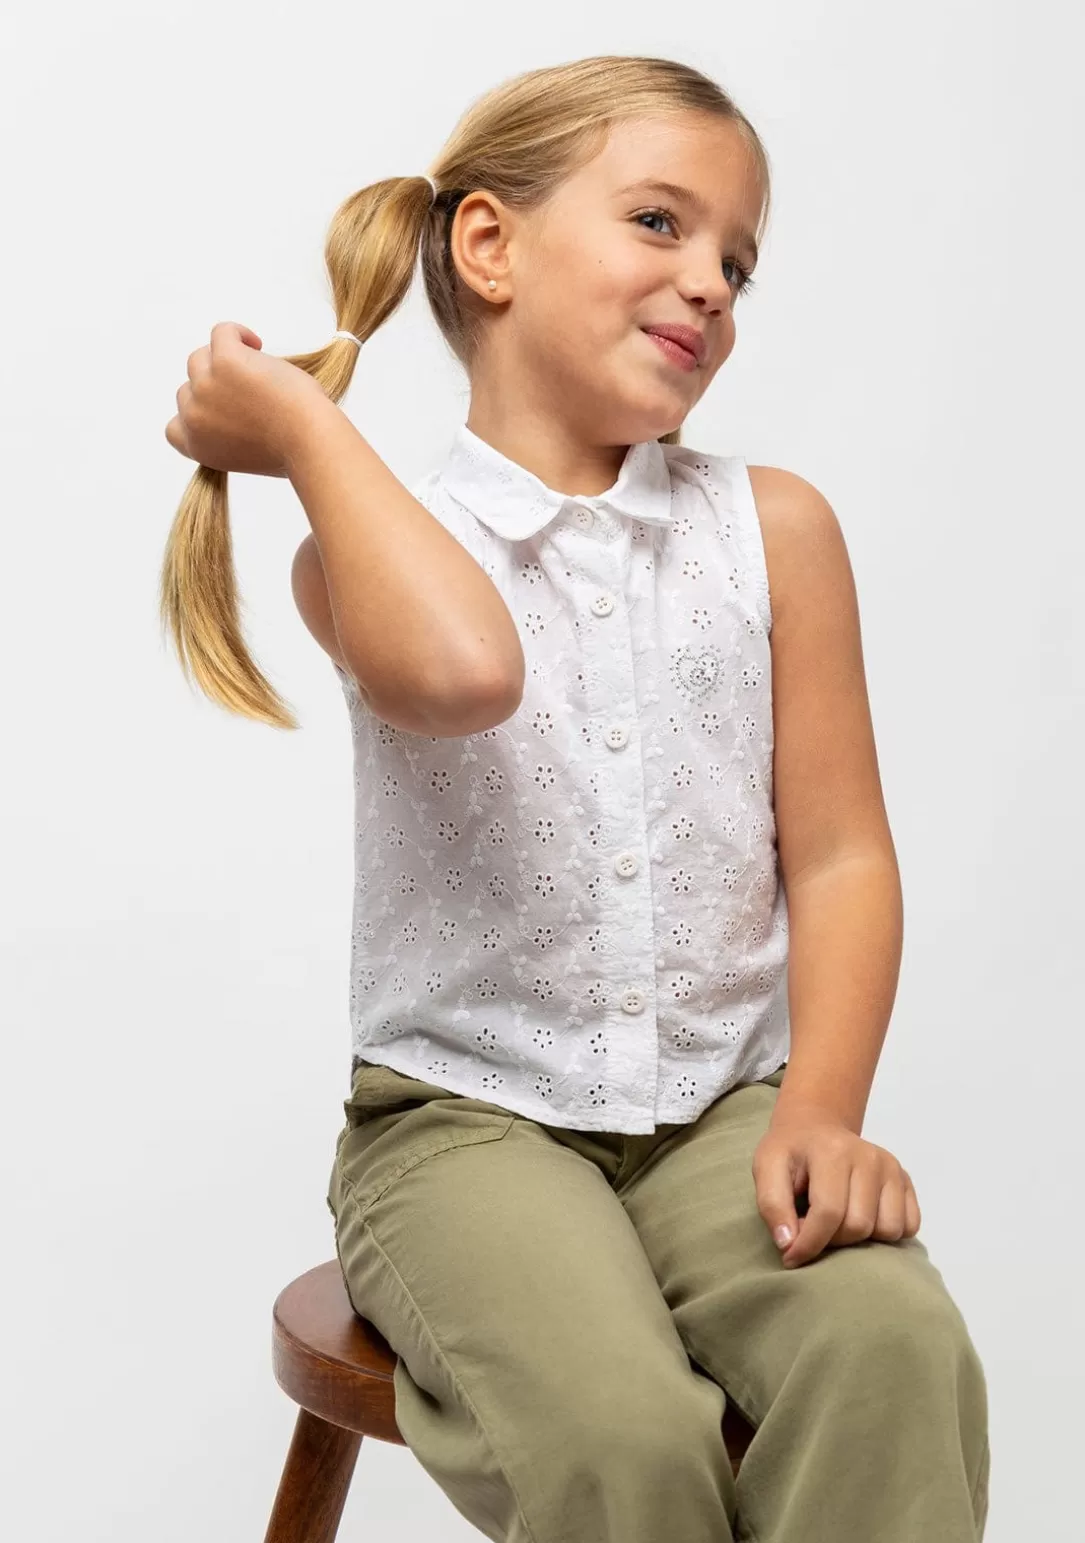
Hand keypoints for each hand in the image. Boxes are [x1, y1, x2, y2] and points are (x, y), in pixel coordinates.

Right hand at [165, 320, 326, 476]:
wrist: (308, 440)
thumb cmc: (293, 449)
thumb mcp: (247, 452)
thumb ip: (227, 434)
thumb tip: (233, 399)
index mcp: (198, 446)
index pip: (175, 427)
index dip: (196, 414)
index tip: (222, 409)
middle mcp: (194, 417)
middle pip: (190, 387)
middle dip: (217, 386)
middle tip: (251, 389)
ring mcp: (206, 386)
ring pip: (201, 358)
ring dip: (224, 359)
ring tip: (257, 366)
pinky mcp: (224, 360)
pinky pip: (221, 332)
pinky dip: (237, 333)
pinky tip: (258, 344)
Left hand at [751, 1100, 920, 1268]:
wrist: (816, 1127)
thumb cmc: (790, 1151)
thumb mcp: (766, 1168)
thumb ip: (772, 1205)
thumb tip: (789, 1244)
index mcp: (833, 1150)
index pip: (828, 1213)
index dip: (809, 1243)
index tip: (791, 1257)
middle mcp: (870, 1157)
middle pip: (859, 1226)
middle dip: (832, 1240)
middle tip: (814, 1230)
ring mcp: (892, 1168)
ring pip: (888, 1230)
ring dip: (861, 1239)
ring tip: (838, 1223)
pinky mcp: (905, 1179)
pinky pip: (909, 1226)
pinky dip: (886, 1233)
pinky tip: (863, 1219)